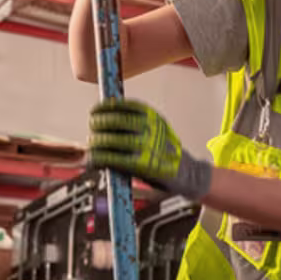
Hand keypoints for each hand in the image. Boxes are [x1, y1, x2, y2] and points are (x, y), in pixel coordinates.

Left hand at [89, 98, 211, 199]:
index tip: (95, 110)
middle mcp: (149, 130)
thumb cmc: (167, 151)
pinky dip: (99, 157)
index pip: (125, 106)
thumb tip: (108, 117)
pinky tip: (94, 158)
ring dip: (96, 141)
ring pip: (111, 139)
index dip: (106, 107)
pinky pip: (113, 158)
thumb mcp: (158, 129)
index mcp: (153, 117)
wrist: (188, 173)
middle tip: (92, 127)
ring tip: (92, 144)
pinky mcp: (140, 165)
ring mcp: (145, 147)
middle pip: (115, 121)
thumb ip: (138, 122)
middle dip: (98, 122)